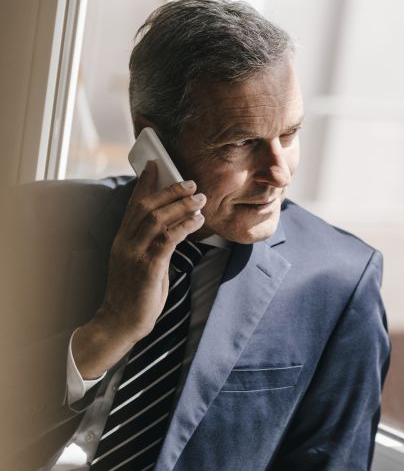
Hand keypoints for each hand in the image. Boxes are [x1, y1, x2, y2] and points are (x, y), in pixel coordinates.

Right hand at [72, 161, 205, 378]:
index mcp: (122, 239)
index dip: (144, 183)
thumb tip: (172, 228)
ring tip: (200, 198)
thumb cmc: (134, 292)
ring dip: (181, 206)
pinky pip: (167, 239)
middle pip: (147, 206)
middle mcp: (126, 242)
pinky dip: (184, 226)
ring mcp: (135, 254)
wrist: (120, 321)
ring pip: (157, 219)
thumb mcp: (138, 262)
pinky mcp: (148, 267)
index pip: (133, 204)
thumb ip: (149, 244)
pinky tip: (197, 220)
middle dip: (170, 191)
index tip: (155, 165)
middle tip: (191, 183)